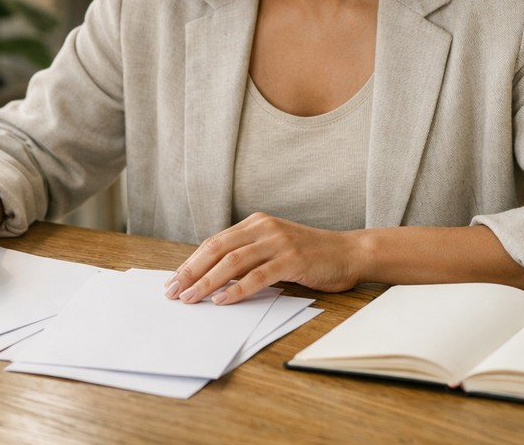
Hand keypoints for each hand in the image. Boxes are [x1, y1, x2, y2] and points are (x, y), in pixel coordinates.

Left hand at [163, 213, 361, 304]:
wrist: (349, 252)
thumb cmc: (310, 256)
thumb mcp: (274, 248)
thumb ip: (248, 257)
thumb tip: (213, 280)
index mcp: (255, 223)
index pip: (214, 242)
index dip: (191, 262)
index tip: (174, 281)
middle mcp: (264, 228)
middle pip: (217, 249)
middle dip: (191, 271)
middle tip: (174, 291)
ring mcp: (278, 242)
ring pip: (233, 262)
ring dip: (208, 282)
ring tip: (191, 298)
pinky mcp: (292, 259)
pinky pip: (258, 276)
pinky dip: (237, 289)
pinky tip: (223, 301)